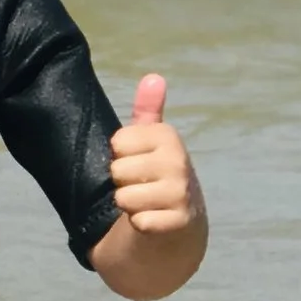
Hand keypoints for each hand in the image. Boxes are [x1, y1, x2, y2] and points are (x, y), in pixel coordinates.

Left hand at [108, 73, 202, 236]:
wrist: (184, 217)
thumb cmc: (158, 172)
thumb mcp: (152, 140)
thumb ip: (147, 110)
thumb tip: (153, 77)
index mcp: (168, 136)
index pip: (116, 144)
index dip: (120, 156)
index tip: (138, 161)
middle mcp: (178, 160)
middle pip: (117, 171)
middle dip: (122, 182)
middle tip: (142, 184)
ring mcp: (180, 191)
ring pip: (123, 198)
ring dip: (129, 205)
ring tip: (146, 200)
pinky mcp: (180, 220)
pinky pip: (138, 222)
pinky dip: (141, 224)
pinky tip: (154, 218)